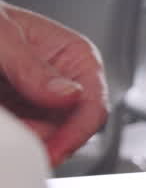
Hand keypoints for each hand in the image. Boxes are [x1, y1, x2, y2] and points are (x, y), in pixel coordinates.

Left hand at [0, 3, 107, 167]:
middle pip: (68, 129)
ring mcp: (40, 100)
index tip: (51, 151)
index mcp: (75, 56)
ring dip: (23, 137)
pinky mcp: (20, 114)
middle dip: (42, 138)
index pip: (94, 106)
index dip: (75, 133)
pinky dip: (11, 136)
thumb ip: (32, 67)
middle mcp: (64, 81)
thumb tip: (69, 94)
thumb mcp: (1, 37)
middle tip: (15, 134)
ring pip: (45, 137)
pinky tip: (4, 121)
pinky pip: (24, 135)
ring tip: (6, 120)